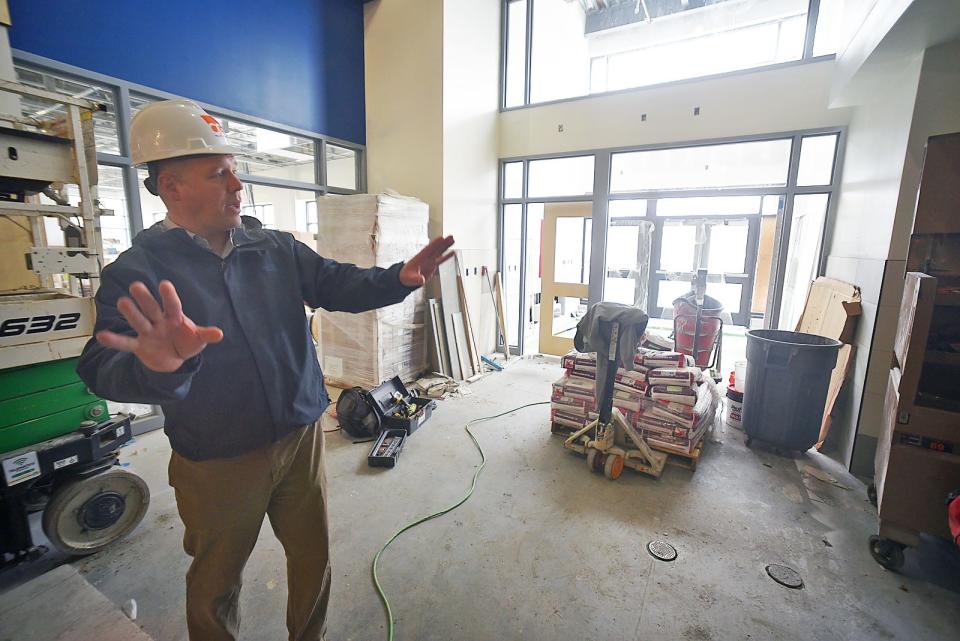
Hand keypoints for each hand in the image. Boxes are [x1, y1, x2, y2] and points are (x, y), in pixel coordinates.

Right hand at [96, 280, 223, 372]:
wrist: (174, 359)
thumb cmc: (185, 342)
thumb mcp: (198, 339)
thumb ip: (205, 335)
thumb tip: (219, 334)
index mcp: (175, 317)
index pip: (173, 305)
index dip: (169, 296)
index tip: (165, 284)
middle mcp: (159, 321)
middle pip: (152, 309)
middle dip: (145, 299)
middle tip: (136, 285)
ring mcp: (148, 332)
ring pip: (139, 321)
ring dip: (131, 313)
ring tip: (122, 302)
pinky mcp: (139, 346)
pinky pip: (126, 343)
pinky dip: (115, 341)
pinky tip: (102, 335)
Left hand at [399, 236, 455, 286]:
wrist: (406, 278)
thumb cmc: (406, 277)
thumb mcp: (410, 279)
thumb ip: (416, 279)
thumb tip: (422, 280)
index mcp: (420, 258)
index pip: (428, 249)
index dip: (434, 244)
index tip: (441, 238)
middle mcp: (426, 258)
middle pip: (436, 248)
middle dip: (443, 243)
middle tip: (451, 236)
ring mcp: (430, 261)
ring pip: (439, 252)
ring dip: (446, 246)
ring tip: (453, 240)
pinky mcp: (432, 265)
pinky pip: (441, 260)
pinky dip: (447, 256)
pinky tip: (453, 252)